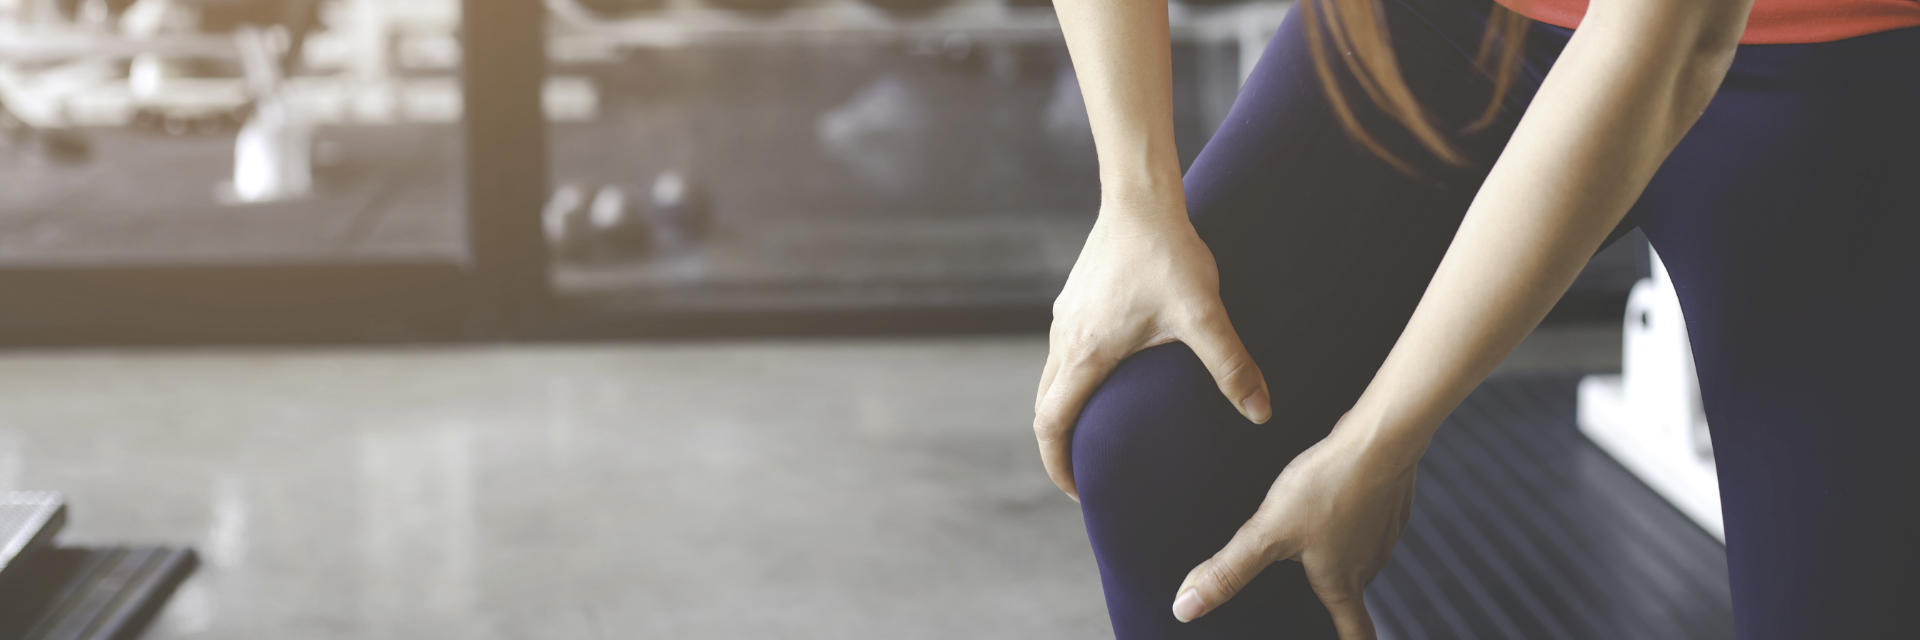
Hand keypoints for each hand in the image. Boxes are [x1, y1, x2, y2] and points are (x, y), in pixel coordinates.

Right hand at [1034, 199, 1270, 500]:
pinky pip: (1065, 349)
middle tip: (1086, 471)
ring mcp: (1066, 315)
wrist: (1141, 197)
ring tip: (1097, 428)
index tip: (1076, 489)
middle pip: (1046, 404)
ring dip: (1067, 407)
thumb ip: (1232, 366)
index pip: (1051, 423)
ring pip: (1053, 376)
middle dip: (1061, 444)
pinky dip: (1074, 376)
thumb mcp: (1204, 315)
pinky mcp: (1076, 296)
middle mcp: (1066, 337)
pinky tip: (1109, 372)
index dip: (1058, 463)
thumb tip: (1262, 414)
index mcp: (1086, 353)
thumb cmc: (1168, 255)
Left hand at [1170, 421, 1417, 638]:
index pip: (1356, 634)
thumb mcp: (1267, 532)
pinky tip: (1326, 498)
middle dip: (1329, 589)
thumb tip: (1188, 607)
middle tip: (1303, 581)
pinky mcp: (1387, 504)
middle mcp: (1368, 565)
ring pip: (1357, 552)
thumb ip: (1228, 570)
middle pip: (1350, 590)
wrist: (1379, 438)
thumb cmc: (1330, 486)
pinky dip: (1346, 515)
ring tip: (1311, 533)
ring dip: (1337, 548)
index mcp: (1342, 583)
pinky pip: (1364, 519)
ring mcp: (1383, 534)